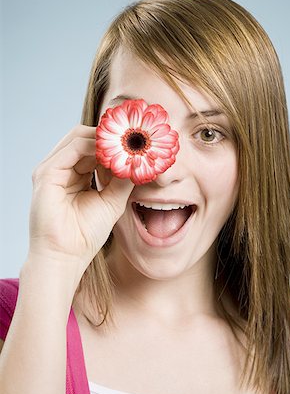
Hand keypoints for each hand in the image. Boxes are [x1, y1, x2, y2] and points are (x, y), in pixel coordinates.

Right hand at [27, 124, 133, 273]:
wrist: (66, 256)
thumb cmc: (86, 234)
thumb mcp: (112, 201)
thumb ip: (123, 179)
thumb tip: (138, 159)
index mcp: (75, 175)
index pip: (94, 149)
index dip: (115, 144)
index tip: (138, 143)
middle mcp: (62, 168)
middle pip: (85, 138)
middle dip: (110, 137)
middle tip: (135, 137)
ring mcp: (53, 169)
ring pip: (79, 137)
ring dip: (105, 139)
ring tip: (127, 143)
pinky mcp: (47, 172)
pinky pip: (73, 147)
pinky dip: (95, 145)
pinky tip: (114, 152)